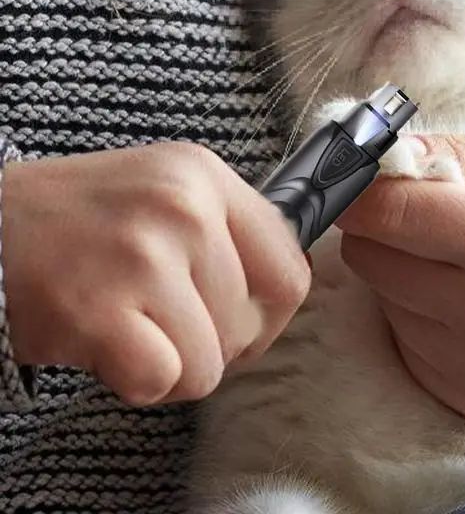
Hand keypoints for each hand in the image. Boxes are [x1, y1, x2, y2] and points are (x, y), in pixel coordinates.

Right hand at [1, 143, 309, 406]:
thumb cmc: (82, 219)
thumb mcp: (164, 190)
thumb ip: (228, 230)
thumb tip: (286, 287)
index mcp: (205, 176)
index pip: (290, 268)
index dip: (271, 313)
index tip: (242, 322)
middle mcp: (184, 208)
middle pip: (250, 323)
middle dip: (211, 342)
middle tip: (162, 322)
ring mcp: (143, 256)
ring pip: (210, 361)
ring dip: (172, 364)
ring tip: (131, 329)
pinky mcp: (100, 309)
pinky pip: (164, 380)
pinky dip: (136, 381)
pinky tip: (107, 347)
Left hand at [338, 133, 464, 422]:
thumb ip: (460, 150)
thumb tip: (385, 154)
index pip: (387, 213)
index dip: (361, 188)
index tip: (363, 176)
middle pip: (370, 259)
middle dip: (383, 228)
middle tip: (427, 215)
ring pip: (383, 301)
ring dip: (402, 273)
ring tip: (461, 261)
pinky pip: (406, 344)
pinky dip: (420, 316)